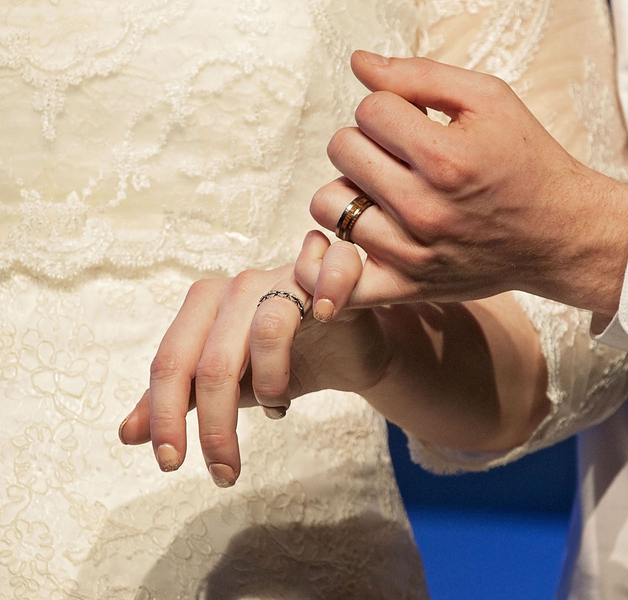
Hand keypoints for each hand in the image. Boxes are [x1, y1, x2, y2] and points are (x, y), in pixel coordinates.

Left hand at [118, 261, 391, 486]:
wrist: (346, 349)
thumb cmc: (284, 362)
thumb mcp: (227, 385)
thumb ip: (179, 401)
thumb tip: (127, 435)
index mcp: (203, 306)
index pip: (170, 363)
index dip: (165, 417)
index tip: (171, 464)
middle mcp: (240, 287)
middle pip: (214, 360)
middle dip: (216, 426)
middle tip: (225, 472)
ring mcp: (285, 278)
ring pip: (266, 332)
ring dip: (271, 385)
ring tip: (278, 410)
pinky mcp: (330, 279)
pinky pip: (323, 284)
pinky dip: (325, 305)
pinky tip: (328, 330)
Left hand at [301, 51, 627, 320]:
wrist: (560, 233)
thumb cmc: (527, 163)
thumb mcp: (490, 99)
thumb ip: (420, 76)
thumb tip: (360, 64)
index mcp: (446, 158)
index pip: (369, 109)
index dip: (388, 106)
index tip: (412, 121)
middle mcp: (425, 209)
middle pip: (342, 149)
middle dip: (366, 140)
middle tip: (399, 153)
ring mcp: (413, 253)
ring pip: (329, 203)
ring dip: (353, 189)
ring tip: (386, 191)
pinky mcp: (408, 286)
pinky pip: (341, 281)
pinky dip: (334, 259)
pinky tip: (355, 238)